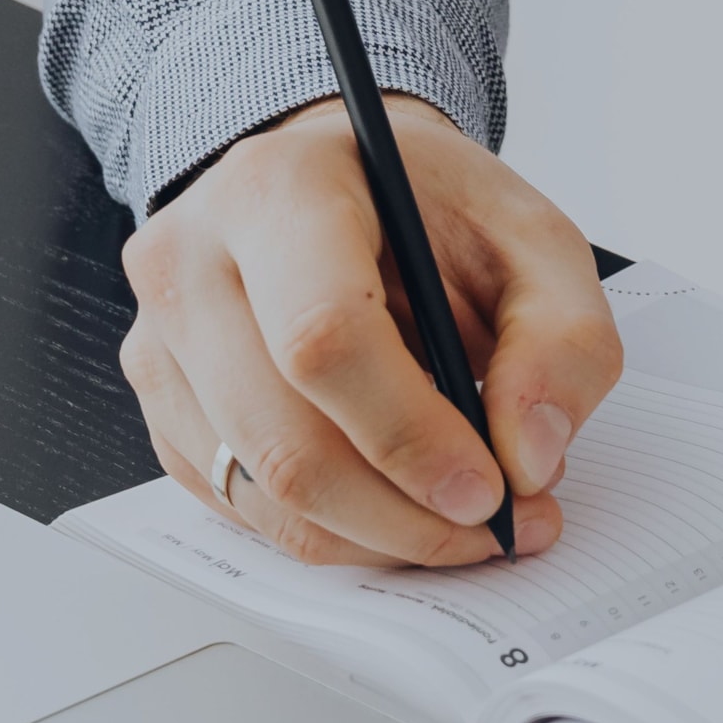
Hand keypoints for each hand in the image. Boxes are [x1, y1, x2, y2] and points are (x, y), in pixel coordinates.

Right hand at [116, 94, 619, 565]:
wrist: (335, 184)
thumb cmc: (424, 207)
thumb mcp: (531, 238)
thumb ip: (562, 339)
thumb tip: (529, 457)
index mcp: (277, 190)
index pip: (322, 338)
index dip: (411, 436)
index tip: (490, 488)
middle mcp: (189, 261)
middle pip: (283, 441)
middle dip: (405, 515)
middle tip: (497, 526)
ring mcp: (159, 340)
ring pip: (260, 493)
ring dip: (376, 538)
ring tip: (460, 520)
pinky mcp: (160, 406)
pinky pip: (241, 507)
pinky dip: (331, 530)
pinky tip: (394, 500)